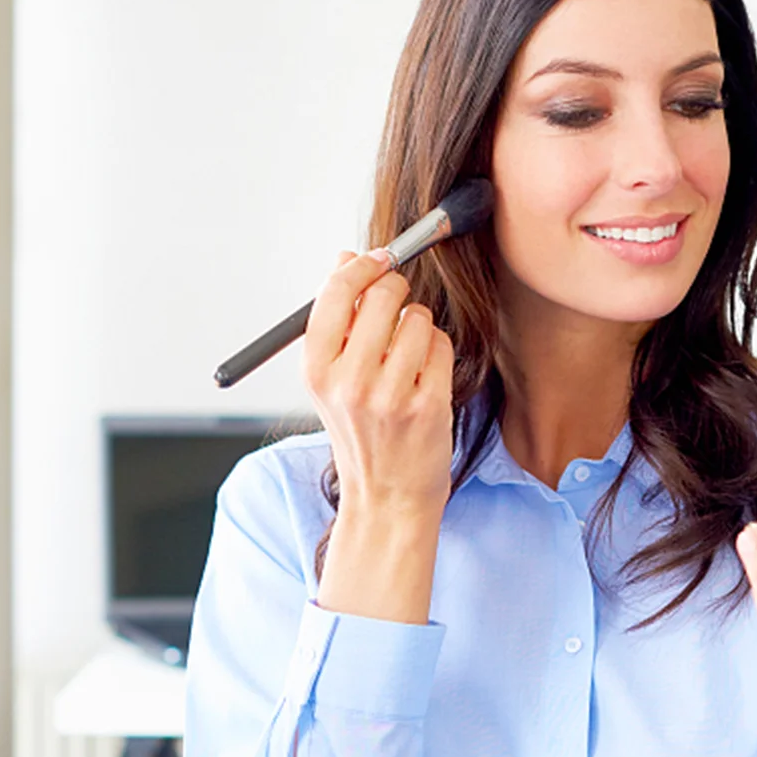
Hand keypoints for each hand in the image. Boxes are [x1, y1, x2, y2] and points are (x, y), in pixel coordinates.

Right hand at [305, 251, 453, 622]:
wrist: (386, 498)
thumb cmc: (361, 434)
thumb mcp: (331, 381)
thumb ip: (336, 319)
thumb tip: (345, 258)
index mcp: (316, 371)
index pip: (336, 291)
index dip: (362, 267)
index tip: (378, 261)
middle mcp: (349, 382)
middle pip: (383, 295)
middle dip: (395, 292)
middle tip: (397, 310)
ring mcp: (390, 396)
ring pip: (417, 319)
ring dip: (418, 329)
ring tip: (408, 360)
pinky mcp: (427, 406)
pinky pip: (440, 346)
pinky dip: (437, 354)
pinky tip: (425, 378)